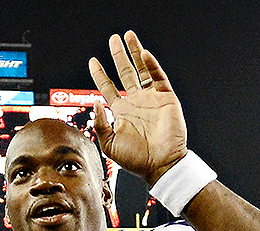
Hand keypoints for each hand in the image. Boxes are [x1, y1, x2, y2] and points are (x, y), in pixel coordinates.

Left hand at [87, 30, 186, 186]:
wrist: (160, 164)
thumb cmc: (136, 160)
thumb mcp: (109, 144)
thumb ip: (100, 124)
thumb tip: (96, 102)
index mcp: (122, 112)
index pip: (108, 88)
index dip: (100, 74)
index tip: (93, 61)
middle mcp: (136, 102)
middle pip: (125, 73)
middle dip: (119, 56)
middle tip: (113, 39)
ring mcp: (151, 99)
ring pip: (142, 70)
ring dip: (135, 53)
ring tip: (128, 36)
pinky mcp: (166, 98)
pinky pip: (158, 77)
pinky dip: (152, 64)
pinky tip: (143, 53)